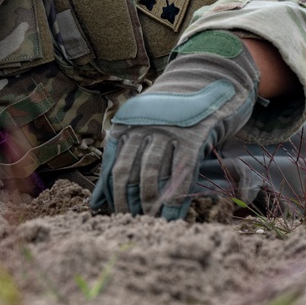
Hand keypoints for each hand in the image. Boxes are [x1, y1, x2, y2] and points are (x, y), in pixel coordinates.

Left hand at [89, 31, 260, 219]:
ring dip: (150, 202)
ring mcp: (167, 129)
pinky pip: (182, 170)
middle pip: (128, 170)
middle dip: (127, 200)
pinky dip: (177, 195)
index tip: (113, 212)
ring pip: (153, 172)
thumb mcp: (143, 130)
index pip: (112, 163)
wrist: (210, 83)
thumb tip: (96, 201)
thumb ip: (119, 161)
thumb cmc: (172, 117)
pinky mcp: (193, 135)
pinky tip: (174, 213)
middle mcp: (143, 125)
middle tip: (130, 220)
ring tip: (151, 221)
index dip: (111, 192)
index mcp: (127, 124)